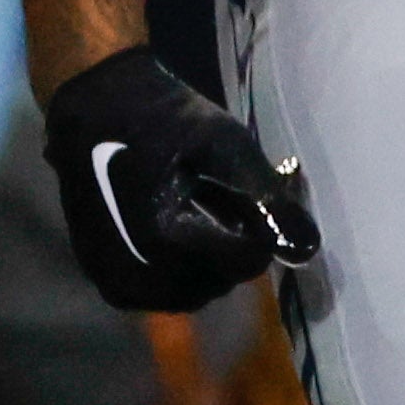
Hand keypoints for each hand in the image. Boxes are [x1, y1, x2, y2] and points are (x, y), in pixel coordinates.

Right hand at [42, 46, 319, 313]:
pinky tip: (180, 233)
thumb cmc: (165, 119)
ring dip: (209, 266)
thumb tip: (308, 249)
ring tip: (205, 216)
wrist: (95, 109)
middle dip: (236, 252)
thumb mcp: (226, 144)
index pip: (245, 263)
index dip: (263, 234)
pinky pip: (157, 294)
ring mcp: (113, 277)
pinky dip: (178, 273)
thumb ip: (268, 199)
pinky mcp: (102, 276)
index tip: (260, 201)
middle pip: (219, 283)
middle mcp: (134, 268)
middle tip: (234, 207)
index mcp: (163, 234)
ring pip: (190, 295)